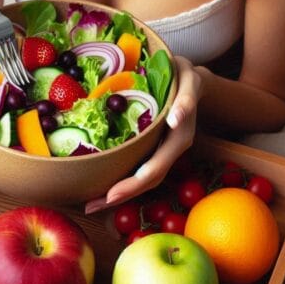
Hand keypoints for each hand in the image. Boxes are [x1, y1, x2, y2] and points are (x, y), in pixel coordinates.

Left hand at [84, 56, 201, 214]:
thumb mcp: (189, 81)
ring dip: (119, 193)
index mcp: (180, 137)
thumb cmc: (185, 77)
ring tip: (92, 203)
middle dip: (122, 194)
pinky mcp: (154, 148)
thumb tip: (175, 119)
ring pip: (144, 179)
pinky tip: (101, 186)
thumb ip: (186, 100)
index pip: (157, 166)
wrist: (192, 80)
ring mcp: (163, 151)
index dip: (135, 182)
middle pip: (148, 180)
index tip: (112, 193)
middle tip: (92, 206)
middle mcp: (172, 149)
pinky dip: (122, 180)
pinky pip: (139, 168)